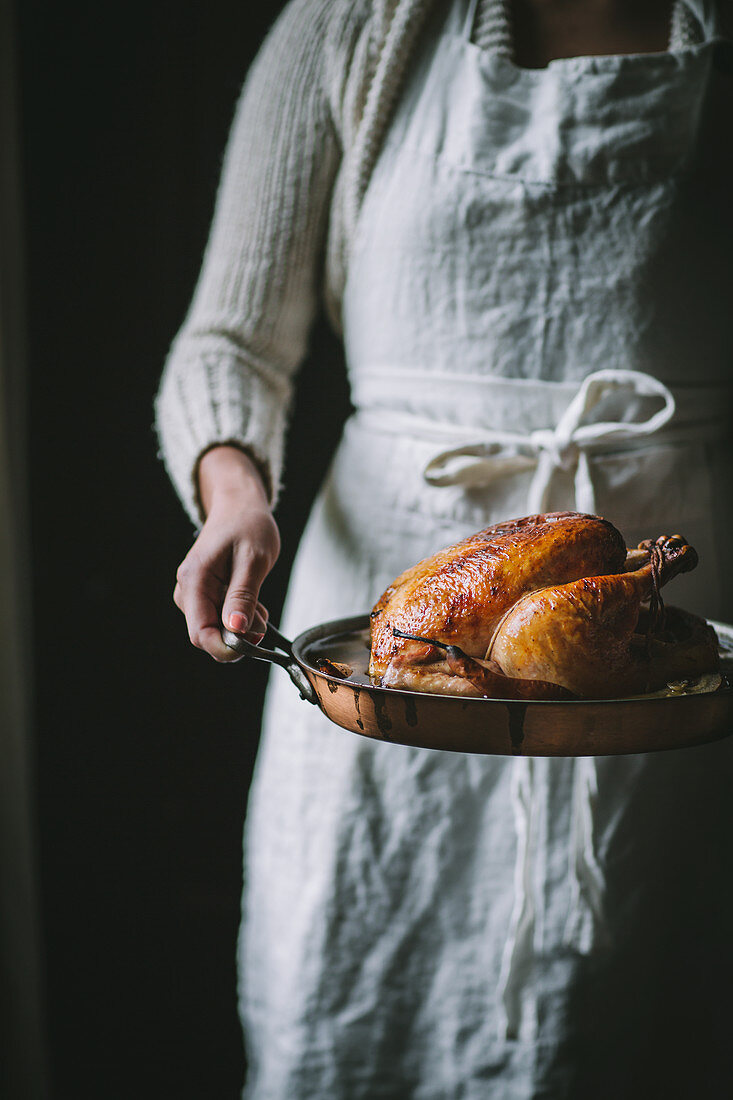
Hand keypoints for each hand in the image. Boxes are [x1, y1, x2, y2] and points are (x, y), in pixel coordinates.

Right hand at [173, 446, 280, 661]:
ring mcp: (193, 592)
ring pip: (215, 628)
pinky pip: (219, 618)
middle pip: (206, 634)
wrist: (239, 504)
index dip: (225, 648)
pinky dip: (239, 617)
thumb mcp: (253, 559)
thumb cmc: (248, 525)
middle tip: (263, 616)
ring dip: (241, 626)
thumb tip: (235, 630)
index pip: (200, 633)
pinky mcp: (203, 593)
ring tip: (259, 601)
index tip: (252, 645)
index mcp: (194, 580)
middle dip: (237, 636)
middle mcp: (187, 589)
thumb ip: (243, 595)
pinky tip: (252, 600)